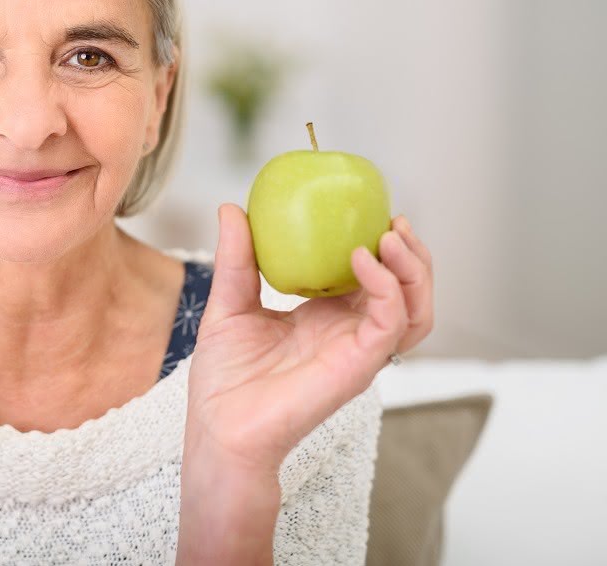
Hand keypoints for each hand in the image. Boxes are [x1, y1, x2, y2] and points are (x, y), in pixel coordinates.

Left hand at [183, 204, 433, 473]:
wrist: (220, 427)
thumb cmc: (224, 378)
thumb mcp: (229, 304)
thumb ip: (237, 258)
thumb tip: (231, 207)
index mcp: (326, 317)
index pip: (373, 277)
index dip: (381, 245)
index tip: (371, 209)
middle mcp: (350, 333)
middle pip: (407, 291)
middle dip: (413, 254)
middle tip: (394, 221)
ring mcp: (359, 351)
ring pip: (415, 310)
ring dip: (413, 269)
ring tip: (391, 235)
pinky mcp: (359, 366)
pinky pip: (390, 324)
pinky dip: (387, 288)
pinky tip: (363, 261)